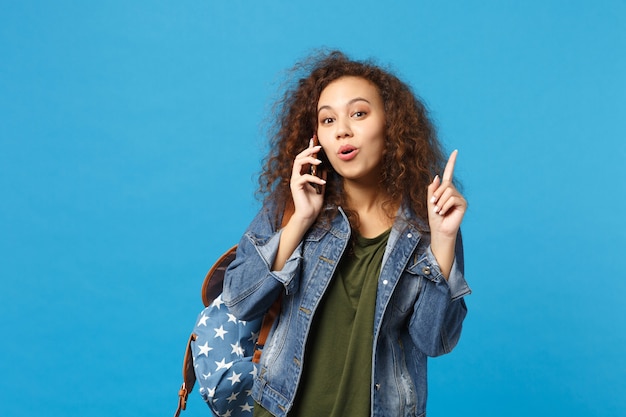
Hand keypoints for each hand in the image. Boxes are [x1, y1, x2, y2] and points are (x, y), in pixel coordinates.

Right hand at [289, 138, 325, 224]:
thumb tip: (325, 168)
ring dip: (309, 159)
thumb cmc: (313, 203)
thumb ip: (321, 177)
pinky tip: (322, 183)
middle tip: (318, 147)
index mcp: (301, 175)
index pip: (303, 159)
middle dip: (308, 150)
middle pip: (299, 157)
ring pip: (298, 163)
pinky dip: (315, 178)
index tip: (316, 144)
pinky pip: (305, 177)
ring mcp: (295, 180)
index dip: (308, 150)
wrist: (309, 215)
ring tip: (319, 161)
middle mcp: (296, 176)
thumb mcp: (320, 187)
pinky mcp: (295, 186)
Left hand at [427, 150, 466, 278]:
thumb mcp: (430, 201)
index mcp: (445, 189)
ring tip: (439, 211)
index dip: (452, 162)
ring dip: (440, 202)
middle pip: (445, 184)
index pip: (449, 173)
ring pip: (448, 191)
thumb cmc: (435, 217)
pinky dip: (445, 206)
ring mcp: (459, 197)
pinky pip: (452, 198)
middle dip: (436, 195)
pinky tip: (444, 213)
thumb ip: (432, 189)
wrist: (439, 230)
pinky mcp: (463, 203)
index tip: (456, 151)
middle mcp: (454, 191)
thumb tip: (437, 177)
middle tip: (435, 206)